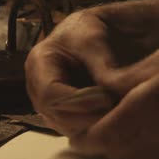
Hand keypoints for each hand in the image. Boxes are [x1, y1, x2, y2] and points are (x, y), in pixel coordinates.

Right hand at [25, 8, 158, 135]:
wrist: (106, 31)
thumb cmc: (96, 29)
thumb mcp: (96, 38)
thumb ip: (101, 65)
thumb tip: (107, 96)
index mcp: (39, 62)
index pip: (50, 94)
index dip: (78, 102)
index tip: (108, 100)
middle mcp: (39, 87)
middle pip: (57, 116)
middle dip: (87, 118)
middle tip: (117, 114)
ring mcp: (51, 103)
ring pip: (68, 127)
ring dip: (93, 126)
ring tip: (119, 117)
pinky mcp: (68, 114)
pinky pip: (79, 129)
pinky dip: (96, 127)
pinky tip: (115, 121)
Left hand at [67, 34, 158, 158]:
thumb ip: (126, 80)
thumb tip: (99, 93)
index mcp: (153, 103)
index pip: (103, 134)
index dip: (85, 134)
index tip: (76, 129)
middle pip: (117, 152)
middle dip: (102, 141)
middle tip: (97, 125)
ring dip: (123, 148)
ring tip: (123, 126)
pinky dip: (150, 152)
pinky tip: (156, 131)